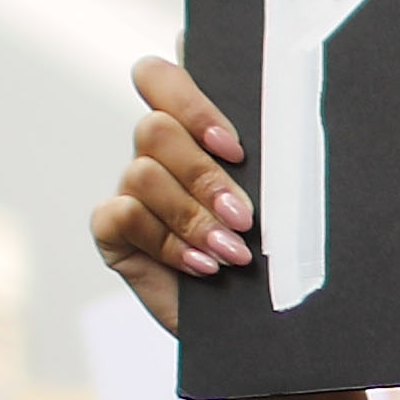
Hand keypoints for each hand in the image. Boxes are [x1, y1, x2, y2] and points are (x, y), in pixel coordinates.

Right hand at [90, 57, 255, 339]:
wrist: (262, 321)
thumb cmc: (275, 250)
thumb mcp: (277, 197)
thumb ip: (267, 155)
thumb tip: (286, 120)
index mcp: (195, 127)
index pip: (163, 77)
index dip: (191, 102)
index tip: (235, 146)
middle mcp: (157, 151)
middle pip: (155, 128)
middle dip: (203, 175)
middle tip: (244, 215)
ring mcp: (132, 188)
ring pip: (143, 173)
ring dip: (192, 216)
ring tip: (232, 252)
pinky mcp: (114, 230)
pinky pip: (124, 216)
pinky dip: (168, 242)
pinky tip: (203, 267)